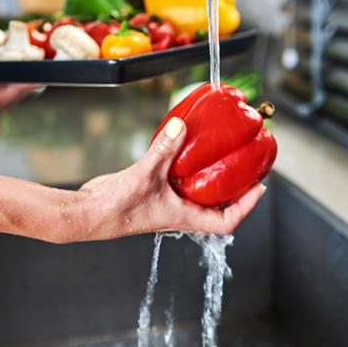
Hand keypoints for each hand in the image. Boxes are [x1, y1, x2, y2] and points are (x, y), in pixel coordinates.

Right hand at [51, 117, 265, 241]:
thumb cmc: (117, 207)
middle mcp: (180, 211)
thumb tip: (182, 125)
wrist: (89, 212)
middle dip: (235, 188)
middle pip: (218, 205)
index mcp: (185, 217)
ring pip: (199, 192)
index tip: (259, 188)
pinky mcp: (155, 190)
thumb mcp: (146, 175)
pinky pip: (180, 178)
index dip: (246, 206)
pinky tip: (188, 146)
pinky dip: (189, 165)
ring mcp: (168, 202)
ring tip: (225, 154)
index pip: (226, 221)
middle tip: (248, 166)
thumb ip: (165, 149)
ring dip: (213, 176)